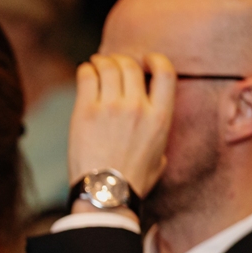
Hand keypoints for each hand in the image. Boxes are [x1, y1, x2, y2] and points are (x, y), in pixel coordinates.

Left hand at [68, 53, 175, 198]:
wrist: (105, 192)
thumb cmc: (132, 182)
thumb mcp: (160, 160)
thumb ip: (159, 140)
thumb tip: (155, 137)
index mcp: (160, 117)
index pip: (166, 72)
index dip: (155, 60)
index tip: (146, 60)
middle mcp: (137, 106)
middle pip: (131, 65)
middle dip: (123, 60)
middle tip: (114, 63)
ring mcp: (111, 107)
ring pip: (109, 66)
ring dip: (103, 61)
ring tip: (97, 64)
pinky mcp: (86, 110)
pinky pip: (88, 77)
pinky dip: (86, 70)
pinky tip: (85, 72)